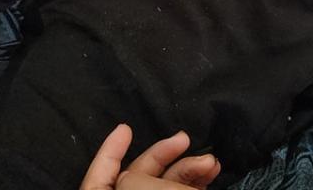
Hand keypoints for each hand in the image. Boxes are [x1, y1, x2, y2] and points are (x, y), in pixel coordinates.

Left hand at [81, 124, 220, 189]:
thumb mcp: (137, 188)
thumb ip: (139, 176)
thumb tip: (146, 176)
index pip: (100, 173)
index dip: (110, 150)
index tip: (125, 128)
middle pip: (141, 176)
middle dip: (166, 154)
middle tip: (186, 139)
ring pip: (166, 185)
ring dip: (190, 169)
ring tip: (211, 162)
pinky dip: (196, 182)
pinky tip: (211, 172)